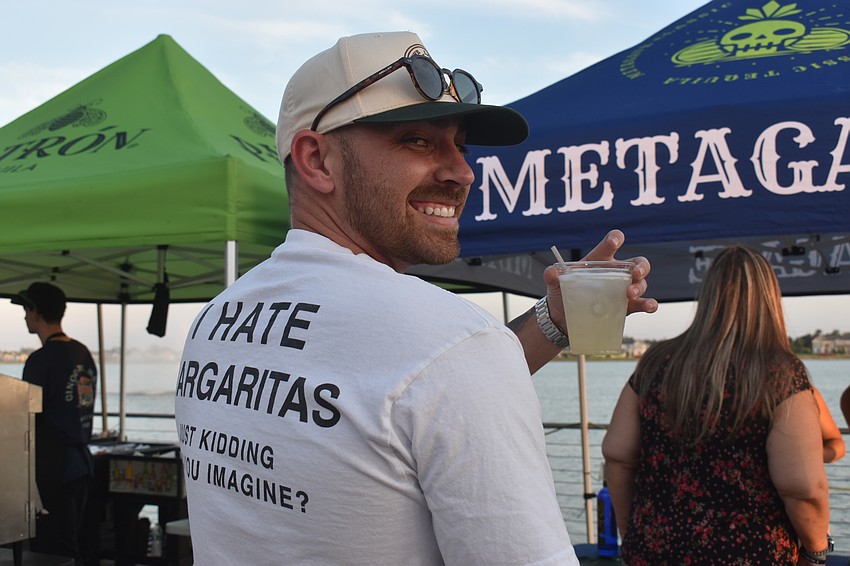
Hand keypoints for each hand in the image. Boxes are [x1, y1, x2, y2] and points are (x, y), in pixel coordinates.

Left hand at [543, 230, 657, 330]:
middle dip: (641, 266)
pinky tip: (650, 306)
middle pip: (637, 263)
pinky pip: (643, 303)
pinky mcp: (627, 307)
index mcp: (599, 261)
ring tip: (630, 294)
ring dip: (640, 286)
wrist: (564, 318)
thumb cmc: (563, 294)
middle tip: (635, 272)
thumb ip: (552, 276)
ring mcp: (624, 290)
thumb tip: (551, 271)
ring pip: (642, 283)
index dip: (615, 238)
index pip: (610, 245)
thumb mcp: (555, 284)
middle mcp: (616, 274)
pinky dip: (650, 304)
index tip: (615, 241)